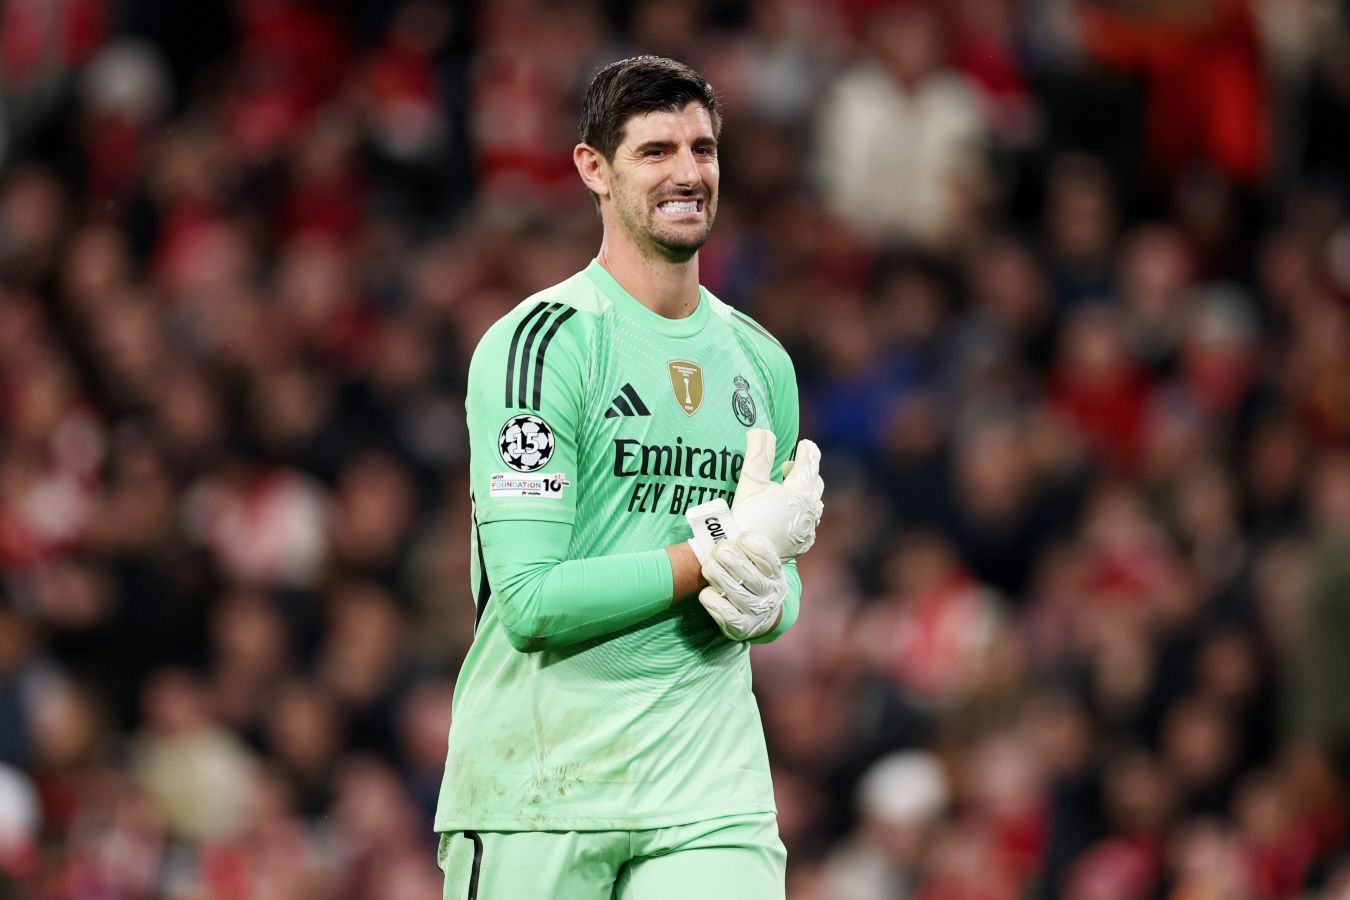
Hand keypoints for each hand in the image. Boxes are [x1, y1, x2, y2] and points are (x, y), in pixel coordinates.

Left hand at [698, 532, 787, 640]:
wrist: (762, 617)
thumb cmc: (754, 579)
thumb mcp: (760, 565)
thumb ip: (749, 549)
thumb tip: (724, 523)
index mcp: (777, 575)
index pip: (769, 559)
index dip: (755, 545)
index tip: (742, 537)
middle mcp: (770, 594)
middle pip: (748, 574)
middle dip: (729, 557)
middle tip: (718, 549)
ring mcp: (757, 612)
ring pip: (734, 591)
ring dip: (716, 575)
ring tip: (708, 566)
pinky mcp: (742, 626)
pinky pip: (724, 612)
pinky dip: (712, 599)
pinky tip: (707, 591)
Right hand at [731, 429, 823, 559]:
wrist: (747, 555)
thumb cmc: (747, 515)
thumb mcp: (750, 480)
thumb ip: (758, 453)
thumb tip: (761, 430)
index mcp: (800, 490)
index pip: (810, 462)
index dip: (807, 450)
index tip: (803, 444)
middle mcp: (811, 508)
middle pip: (815, 482)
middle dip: (803, 471)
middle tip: (787, 468)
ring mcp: (809, 527)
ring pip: (814, 503)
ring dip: (804, 493)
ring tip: (786, 491)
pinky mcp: (804, 542)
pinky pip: (809, 522)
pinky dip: (801, 513)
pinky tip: (787, 515)